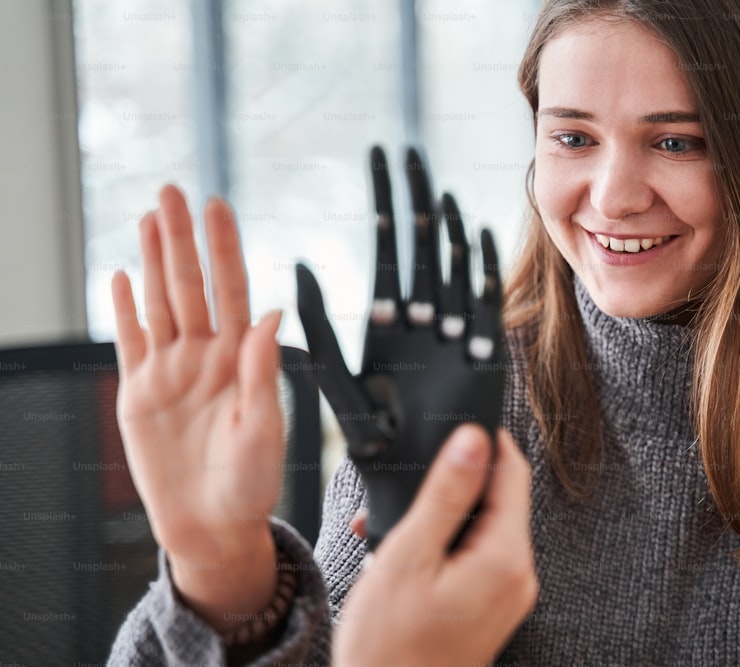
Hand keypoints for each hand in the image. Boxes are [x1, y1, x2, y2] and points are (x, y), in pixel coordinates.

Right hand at [111, 185, 281, 630]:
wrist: (210, 525)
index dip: (224, 248)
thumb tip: (272, 312)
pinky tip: (122, 274)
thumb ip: (262, 371)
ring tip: (149, 217)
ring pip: (159, 302)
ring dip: (153, 260)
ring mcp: (170, 370)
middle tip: (172, 190)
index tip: (218, 205)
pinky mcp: (139, 392)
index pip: (232, 290)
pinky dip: (124, 309)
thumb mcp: (265, 428)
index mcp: (239, 359)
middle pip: (190, 285)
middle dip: (181, 239)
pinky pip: (130, 341)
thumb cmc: (250, 483)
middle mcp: (204, 355)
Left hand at [297, 146, 505, 549]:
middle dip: (416, 201)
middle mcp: (421, 324)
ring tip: (439, 188)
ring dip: (447, 228)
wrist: (415, 491)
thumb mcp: (334, 383)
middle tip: (411, 155)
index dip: (384, 202)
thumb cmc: (371, 449)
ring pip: (452, 269)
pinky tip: (477, 232)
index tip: (380, 159)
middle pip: (421, 249)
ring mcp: (454, 336)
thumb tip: (295, 267)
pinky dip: (482, 269)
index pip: (385, 250)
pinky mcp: (485, 356)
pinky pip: (485, 304)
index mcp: (383, 325)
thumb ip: (316, 327)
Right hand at [334, 424, 537, 665]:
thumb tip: (474, 438)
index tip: (453, 425)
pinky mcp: (490, 609)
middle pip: (499, 500)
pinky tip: (401, 556)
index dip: (485, 440)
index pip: (513, 472)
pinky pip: (475, 559)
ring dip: (440, 517)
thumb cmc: (389, 648)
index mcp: (506, 558)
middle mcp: (518, 577)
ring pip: (482, 529)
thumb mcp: (409, 556)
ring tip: (390, 529)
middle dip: (452, 484)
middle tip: (406, 486)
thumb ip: (446, 493)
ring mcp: (507, 596)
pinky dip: (442, 547)